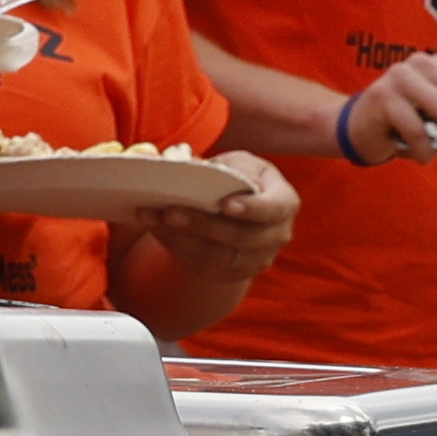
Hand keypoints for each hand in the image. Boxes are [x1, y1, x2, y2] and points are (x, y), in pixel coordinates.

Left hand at [127, 148, 299, 285]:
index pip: (272, 209)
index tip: (224, 205)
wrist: (240, 212)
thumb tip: (181, 162)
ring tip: (152, 217)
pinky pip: (201, 263)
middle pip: (240, 237)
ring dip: (180, 237)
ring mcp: (255, 260)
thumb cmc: (240, 179)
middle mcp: (275, 236)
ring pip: (216, 256)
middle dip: (202, 224)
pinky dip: (175, 245)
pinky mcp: (231, 273)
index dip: (251, 208)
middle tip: (170, 212)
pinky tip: (155, 227)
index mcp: (284, 202)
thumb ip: (219, 166)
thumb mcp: (238, 164)